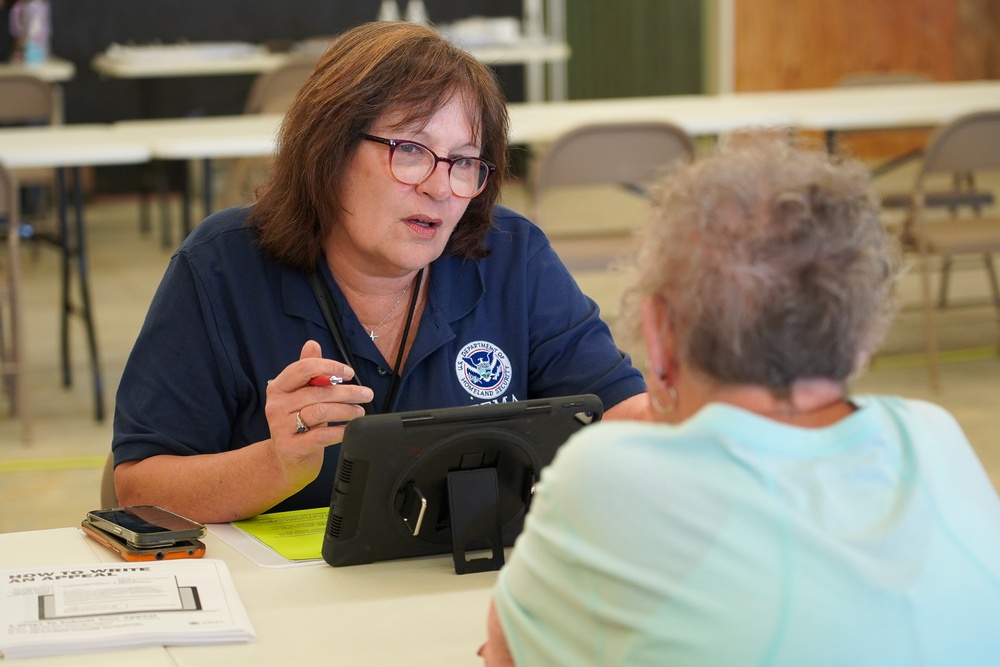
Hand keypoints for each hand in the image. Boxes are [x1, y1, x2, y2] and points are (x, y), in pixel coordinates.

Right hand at [263, 340, 373, 488]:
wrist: (286, 459)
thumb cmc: (298, 423)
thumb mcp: (301, 395)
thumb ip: (308, 371)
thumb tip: (312, 344)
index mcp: (278, 387)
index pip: (302, 368)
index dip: (328, 367)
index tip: (349, 372)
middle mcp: (276, 405)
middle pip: (316, 392)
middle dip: (347, 392)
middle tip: (366, 394)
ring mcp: (281, 427)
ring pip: (319, 412)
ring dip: (346, 410)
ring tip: (359, 411)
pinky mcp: (290, 447)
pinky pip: (320, 436)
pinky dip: (339, 431)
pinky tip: (349, 429)